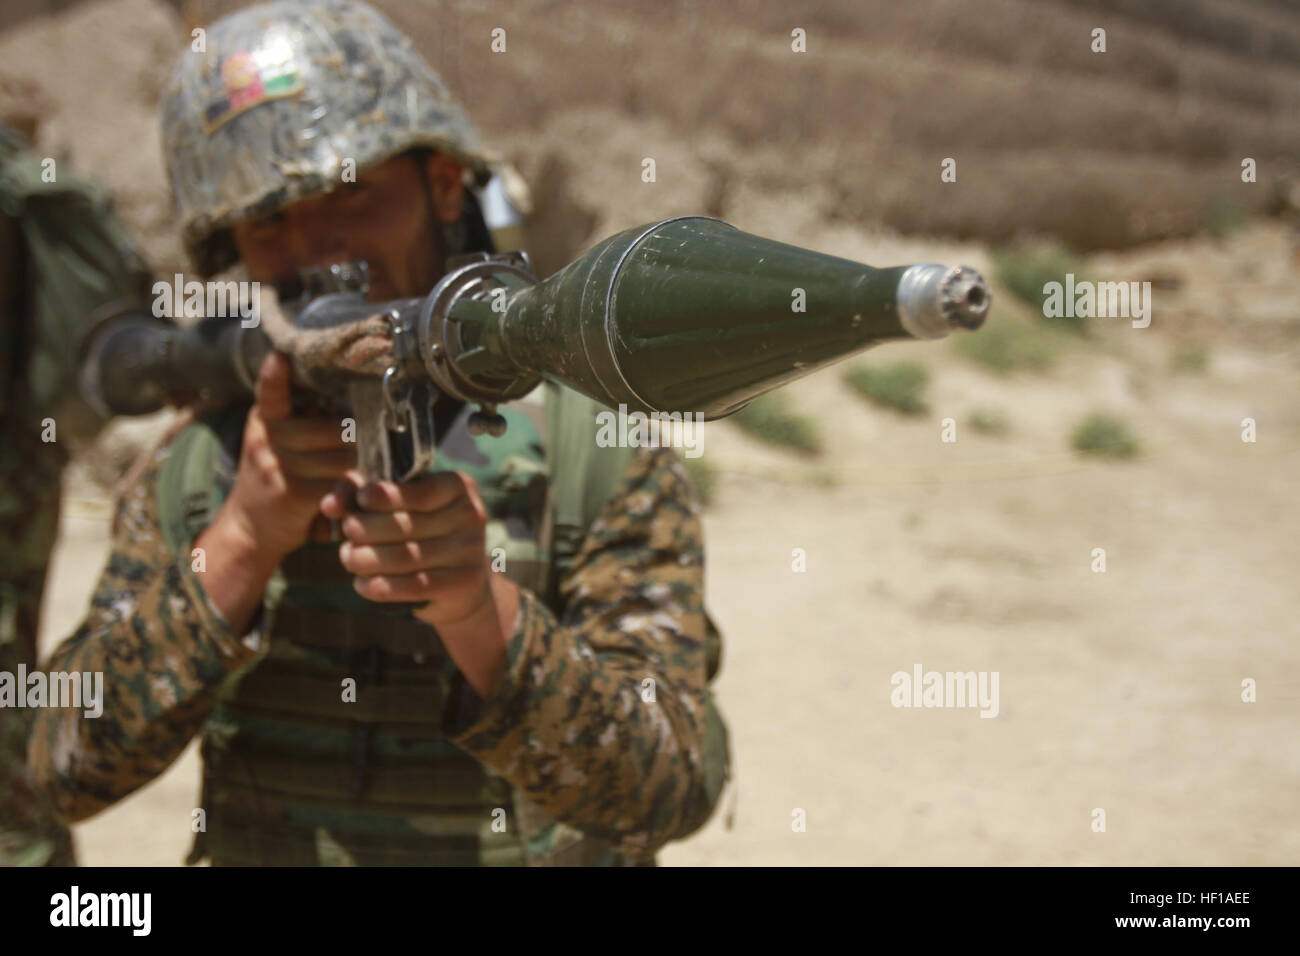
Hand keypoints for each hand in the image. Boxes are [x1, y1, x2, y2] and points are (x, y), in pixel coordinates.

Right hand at [219, 351, 354, 564]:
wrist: (249, 527)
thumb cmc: (276, 476)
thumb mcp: (275, 442)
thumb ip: (300, 420)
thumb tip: (342, 401)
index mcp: (264, 421)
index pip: (271, 395)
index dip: (275, 376)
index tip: (279, 358)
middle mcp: (267, 440)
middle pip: (334, 429)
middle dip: (352, 440)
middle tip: (355, 449)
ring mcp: (278, 467)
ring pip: (344, 456)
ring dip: (355, 465)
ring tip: (351, 471)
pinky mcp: (294, 493)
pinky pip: (341, 483)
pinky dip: (352, 488)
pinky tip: (349, 492)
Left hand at [321, 469, 519, 695]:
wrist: (460, 584)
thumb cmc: (422, 532)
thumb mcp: (401, 506)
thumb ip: (365, 495)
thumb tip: (329, 504)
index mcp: (459, 487)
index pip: (421, 491)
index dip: (387, 496)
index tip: (361, 500)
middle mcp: (471, 516)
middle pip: (410, 524)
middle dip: (371, 528)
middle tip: (348, 531)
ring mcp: (471, 551)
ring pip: (409, 556)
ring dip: (370, 559)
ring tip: (348, 559)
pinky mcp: (464, 583)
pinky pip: (416, 585)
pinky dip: (383, 586)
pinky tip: (362, 584)